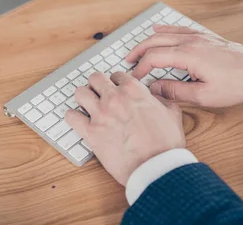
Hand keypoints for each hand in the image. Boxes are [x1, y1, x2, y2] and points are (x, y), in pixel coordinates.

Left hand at [65, 71, 184, 185]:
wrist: (156, 167)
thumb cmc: (166, 143)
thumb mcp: (172, 113)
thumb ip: (161, 99)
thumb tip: (154, 96)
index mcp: (134, 90)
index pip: (117, 75)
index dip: (117, 82)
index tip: (116, 88)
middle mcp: (114, 98)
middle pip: (95, 78)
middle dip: (97, 85)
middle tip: (100, 93)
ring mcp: (100, 114)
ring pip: (79, 93)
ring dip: (83, 97)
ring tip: (87, 105)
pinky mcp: (91, 133)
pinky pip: (71, 117)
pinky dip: (72, 117)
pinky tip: (77, 119)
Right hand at [126, 25, 242, 107]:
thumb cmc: (237, 84)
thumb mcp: (204, 95)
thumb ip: (176, 91)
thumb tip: (155, 88)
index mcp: (188, 55)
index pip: (154, 57)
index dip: (140, 68)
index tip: (134, 79)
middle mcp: (191, 41)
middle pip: (155, 41)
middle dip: (138, 52)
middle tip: (128, 63)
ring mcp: (198, 36)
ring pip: (165, 33)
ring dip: (148, 41)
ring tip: (137, 51)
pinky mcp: (205, 36)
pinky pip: (179, 29)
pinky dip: (165, 29)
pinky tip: (158, 29)